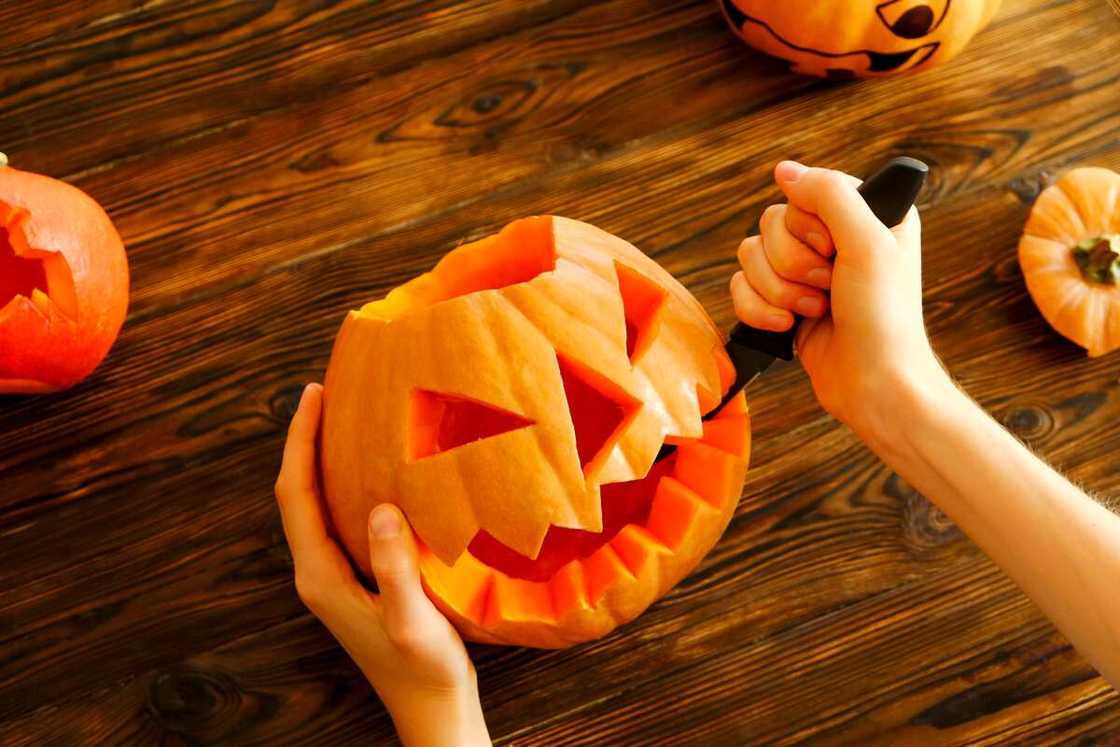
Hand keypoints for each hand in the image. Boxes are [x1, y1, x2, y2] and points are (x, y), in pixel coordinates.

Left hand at [275, 383, 490, 746]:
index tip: (313, 394)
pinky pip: (337, 516)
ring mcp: (334, 576)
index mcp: (320, 577)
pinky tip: (372, 468)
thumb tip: (379, 507)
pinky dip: (344, 483)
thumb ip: (394, 568)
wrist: (431, 709)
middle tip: (324, 393)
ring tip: (344, 418)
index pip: (296, 495)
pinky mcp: (355, 578)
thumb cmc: (424, 672)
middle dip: (304, 441)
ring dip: (321, 459)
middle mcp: (317, 572)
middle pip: (297, 493)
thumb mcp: (412, 621)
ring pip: (315, 503)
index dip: (300, 441)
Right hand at [730, 161, 946, 439]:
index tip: (835, 250)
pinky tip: (787, 328)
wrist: (873, 386)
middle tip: (829, 287)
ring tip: (815, 312)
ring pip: (749, 256)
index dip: (808, 225)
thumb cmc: (885, 319)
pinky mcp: (780, 303)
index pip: (803, 192)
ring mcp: (804, 273)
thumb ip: (829, 195)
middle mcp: (833, 238)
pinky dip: (758, 311)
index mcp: (864, 214)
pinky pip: (739, 288)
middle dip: (793, 264)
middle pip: (770, 224)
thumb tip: (785, 170)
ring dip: (778, 291)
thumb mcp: (868, 243)